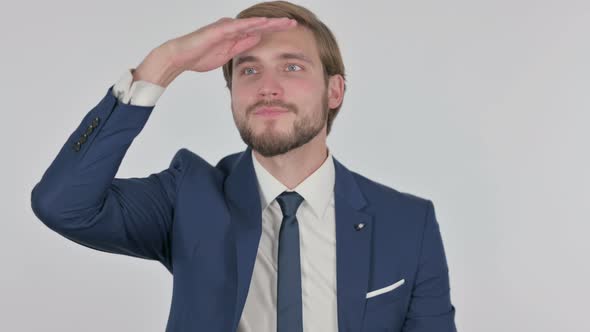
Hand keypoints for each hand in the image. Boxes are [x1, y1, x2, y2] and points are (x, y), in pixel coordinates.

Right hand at [167, 16, 297, 72]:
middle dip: (276, 24)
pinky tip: (262, 23)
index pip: (259, 32)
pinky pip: (237, 26)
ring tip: (283, 21)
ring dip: (267, 22)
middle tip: (293, 23)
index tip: (289, 31)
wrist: (180, 57)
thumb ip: (242, 45)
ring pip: (251, 23)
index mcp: (235, 35)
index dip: (274, 30)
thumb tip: (257, 38)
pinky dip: (250, 24)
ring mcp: (225, 27)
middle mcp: (232, 28)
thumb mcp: (228, 54)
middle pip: (258, 24)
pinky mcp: (218, 30)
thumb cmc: (199, 56)